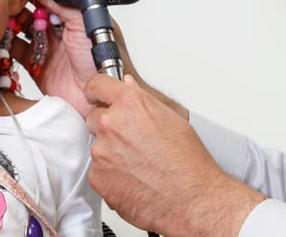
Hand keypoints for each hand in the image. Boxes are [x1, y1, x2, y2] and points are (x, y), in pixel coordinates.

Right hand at [10, 0, 98, 115]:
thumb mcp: (82, 22)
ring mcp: (46, 43)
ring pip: (21, 24)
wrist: (97, 96)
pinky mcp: (35, 62)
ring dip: (11, 19)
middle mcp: (59, 26)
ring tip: (4, 15)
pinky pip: (14, 48)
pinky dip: (4, 41)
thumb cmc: (101, 59)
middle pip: (33, 4)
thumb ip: (60, 1)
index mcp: (74, 11)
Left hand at [84, 74, 265, 235]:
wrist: (190, 199)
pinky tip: (134, 178)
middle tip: (133, 141)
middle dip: (109, 126)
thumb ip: (144, 101)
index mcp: (131, 105)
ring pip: (98, 147)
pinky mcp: (97, 178)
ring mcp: (101, 152)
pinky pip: (99, 171)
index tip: (96, 95)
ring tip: (140, 164)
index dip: (97, 90)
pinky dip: (111, 175)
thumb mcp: (172, 119)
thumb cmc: (188, 162)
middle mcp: (111, 125)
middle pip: (95, 118)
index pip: (97, 85)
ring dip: (111, 152)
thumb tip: (129, 86)